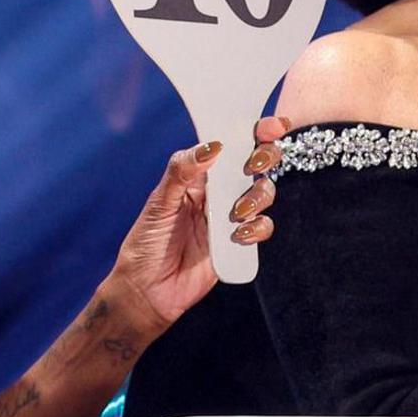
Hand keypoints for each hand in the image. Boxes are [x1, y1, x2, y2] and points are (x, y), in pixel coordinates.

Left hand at [104, 120, 287, 325]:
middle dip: (264, 158)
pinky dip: (256, 228)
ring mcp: (230, 217)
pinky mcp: (239, 243)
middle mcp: (218, 192)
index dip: (254, 131)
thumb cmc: (146, 243)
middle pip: (255, 164)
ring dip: (256, 197)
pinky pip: (262, 228)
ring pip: (263, 193)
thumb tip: (212, 146)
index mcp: (199, 175)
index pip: (230, 145)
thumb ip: (182, 171)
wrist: (148, 291)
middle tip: (253, 166)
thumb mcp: (159, 202)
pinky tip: (236, 236)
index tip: (271, 125)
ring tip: (235, 213)